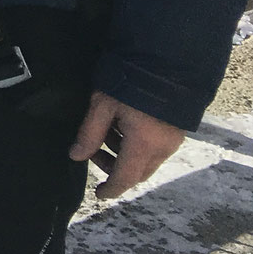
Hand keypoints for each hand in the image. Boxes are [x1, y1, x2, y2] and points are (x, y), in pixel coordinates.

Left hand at [68, 90, 185, 198]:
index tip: (99, 194)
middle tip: (94, 153)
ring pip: (146, 161)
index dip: (111, 188)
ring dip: (125, 156)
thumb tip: (76, 156)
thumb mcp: (102, 105)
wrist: (163, 60)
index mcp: (143, 144)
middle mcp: (162, 148)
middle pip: (137, 172)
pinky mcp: (176, 131)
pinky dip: (136, 146)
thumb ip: (89, 133)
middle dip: (115, 169)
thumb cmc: (128, 80)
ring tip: (106, 132)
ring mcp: (172, 140)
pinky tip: (123, 126)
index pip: (125, 178)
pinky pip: (154, 149)